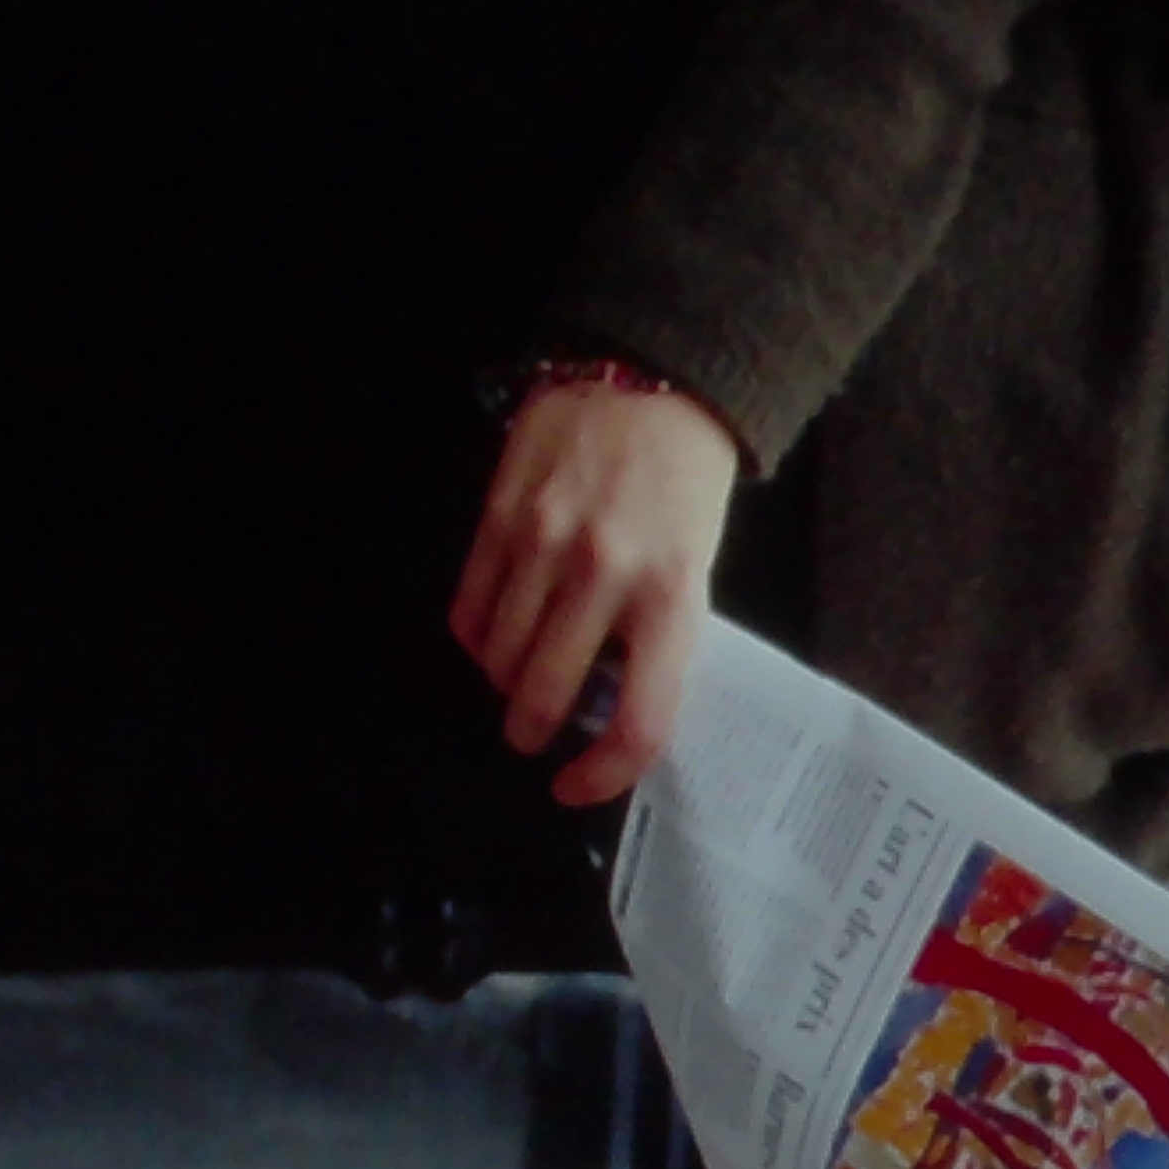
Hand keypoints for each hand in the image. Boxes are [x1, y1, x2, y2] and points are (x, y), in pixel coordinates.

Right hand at [454, 371, 742, 808]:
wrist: (653, 381)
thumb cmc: (686, 486)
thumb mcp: (697, 567)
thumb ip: (658, 634)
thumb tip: (612, 705)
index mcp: (674, 598)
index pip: (638, 719)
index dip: (603, 773)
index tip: (577, 787)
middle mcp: (606, 576)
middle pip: (547, 693)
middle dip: (531, 730)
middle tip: (531, 736)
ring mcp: (546, 542)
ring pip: (500, 653)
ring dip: (501, 683)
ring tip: (511, 682)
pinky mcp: (501, 513)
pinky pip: (471, 603)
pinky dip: (475, 635)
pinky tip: (487, 637)